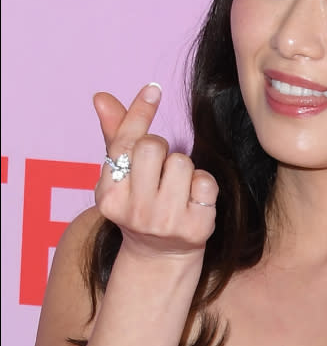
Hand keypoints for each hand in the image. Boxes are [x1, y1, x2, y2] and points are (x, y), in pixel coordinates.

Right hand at [94, 83, 218, 255]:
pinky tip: (193, 200)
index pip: (124, 144)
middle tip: (161, 168)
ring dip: (184, 168)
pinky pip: (206, 182)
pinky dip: (203, 184)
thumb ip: (117, 135)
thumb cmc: (142, 204)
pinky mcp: (195, 228)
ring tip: (176, 188)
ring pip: (182, 162)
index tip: (154, 90)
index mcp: (108, 195)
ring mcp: (164, 221)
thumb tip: (101, 97)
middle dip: (162, 149)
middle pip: (153, 146)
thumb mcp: (123, 176)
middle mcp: (133, 210)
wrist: (161, 255)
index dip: (139, 113)